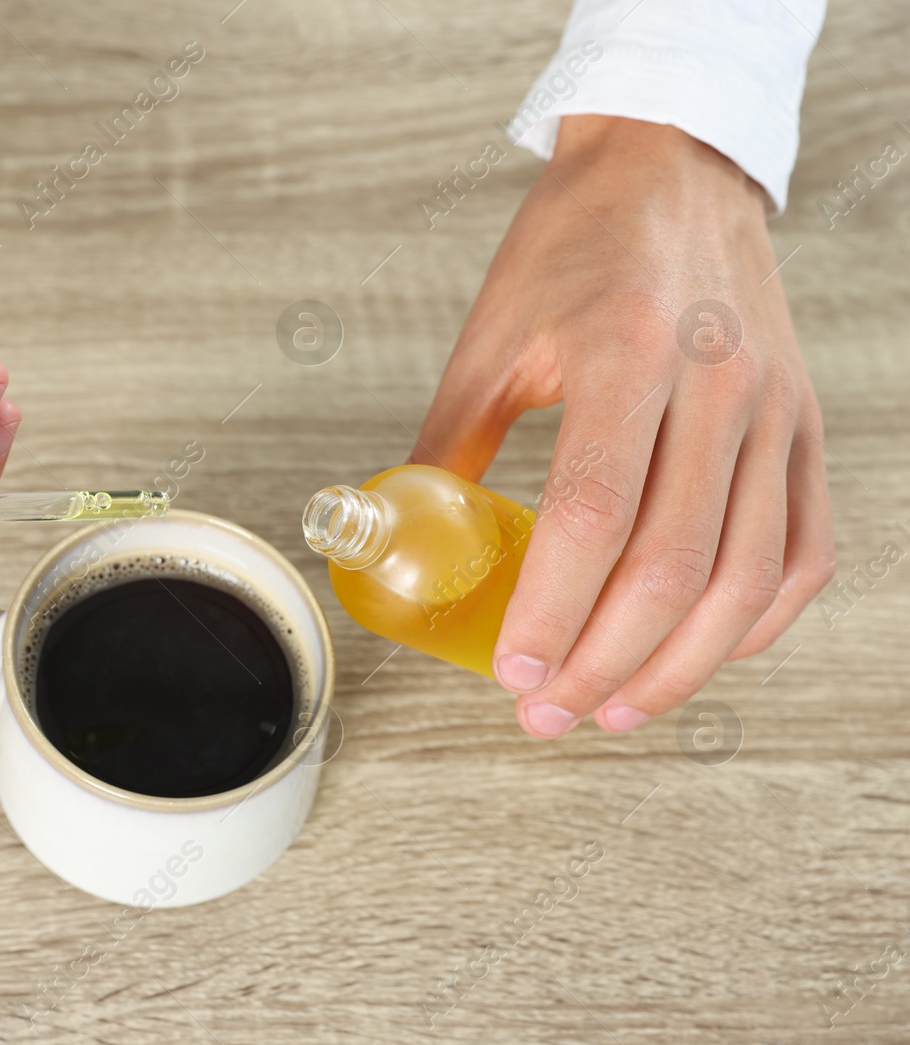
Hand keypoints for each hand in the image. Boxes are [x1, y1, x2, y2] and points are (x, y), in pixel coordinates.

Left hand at [409, 116, 835, 737]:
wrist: (672, 170)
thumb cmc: (573, 250)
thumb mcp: (490, 341)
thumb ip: (446, 448)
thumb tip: (402, 544)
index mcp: (625, 353)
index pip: (592, 517)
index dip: (552, 613)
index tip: (514, 674)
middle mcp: (716, 383)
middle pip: (672, 567)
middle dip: (605, 664)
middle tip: (548, 712)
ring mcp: (774, 408)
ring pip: (746, 578)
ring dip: (678, 667)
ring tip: (614, 710)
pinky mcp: (804, 425)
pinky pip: (801, 552)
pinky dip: (754, 623)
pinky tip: (699, 657)